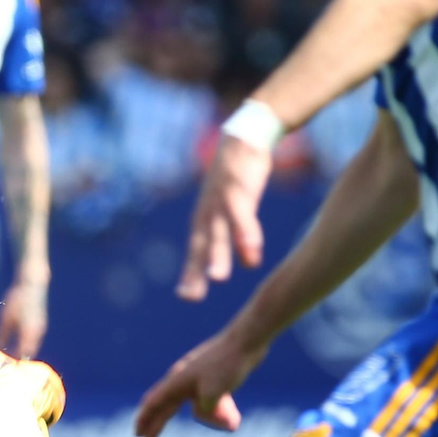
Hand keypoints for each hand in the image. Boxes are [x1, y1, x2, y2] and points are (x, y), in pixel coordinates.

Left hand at [0, 279, 47, 357]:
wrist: (32, 284)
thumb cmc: (17, 298)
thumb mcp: (5, 317)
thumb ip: (0, 334)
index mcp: (29, 333)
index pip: (21, 354)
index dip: (12, 361)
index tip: (1, 364)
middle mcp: (37, 334)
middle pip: (27, 353)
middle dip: (16, 358)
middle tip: (4, 362)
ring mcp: (40, 330)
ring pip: (31, 347)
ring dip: (21, 351)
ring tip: (7, 354)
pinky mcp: (40, 326)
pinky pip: (32, 341)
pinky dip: (24, 345)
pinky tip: (14, 344)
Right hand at [133, 327, 267, 436]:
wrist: (245, 341)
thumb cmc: (226, 365)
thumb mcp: (213, 394)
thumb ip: (204, 410)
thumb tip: (201, 414)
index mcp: (176, 382)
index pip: (153, 405)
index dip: (144, 421)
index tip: (137, 436)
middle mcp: (181, 379)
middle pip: (163, 408)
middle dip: (155, 427)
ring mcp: (196, 377)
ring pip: (187, 404)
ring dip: (199, 417)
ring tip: (216, 426)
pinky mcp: (211, 376)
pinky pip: (204, 399)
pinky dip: (210, 410)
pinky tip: (223, 415)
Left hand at [176, 135, 273, 301]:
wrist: (243, 139)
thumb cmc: (237, 179)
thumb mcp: (234, 208)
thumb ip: (239, 236)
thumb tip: (248, 264)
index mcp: (204, 219)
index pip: (194, 251)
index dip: (190, 273)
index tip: (185, 296)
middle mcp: (208, 212)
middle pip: (201, 246)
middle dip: (196, 271)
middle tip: (192, 297)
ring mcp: (222, 201)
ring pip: (219, 232)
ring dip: (218, 255)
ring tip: (218, 279)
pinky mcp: (239, 188)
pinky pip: (242, 214)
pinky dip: (246, 232)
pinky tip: (252, 252)